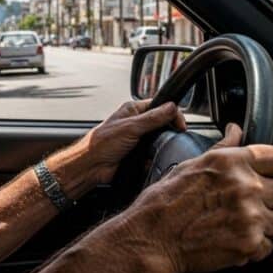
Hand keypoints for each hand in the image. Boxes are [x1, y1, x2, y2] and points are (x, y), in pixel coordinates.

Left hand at [51, 101, 185, 193]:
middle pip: (161, 123)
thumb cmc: (102, 143)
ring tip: (160, 149)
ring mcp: (137, 138)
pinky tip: (151, 160)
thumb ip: (153, 118)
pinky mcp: (137, 153)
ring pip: (158, 140)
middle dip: (168, 131)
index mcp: (133, 110)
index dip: (172, 113)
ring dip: (160, 146)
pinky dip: (154, 157)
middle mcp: (136, 122)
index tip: (180, 125)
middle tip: (175, 137)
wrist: (91, 166)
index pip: (160, 106)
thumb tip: (172, 108)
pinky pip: (153, 153)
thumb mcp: (131, 127)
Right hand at [121, 123, 272, 272]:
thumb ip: (223, 148)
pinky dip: (254, 247)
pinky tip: (233, 239)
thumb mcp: (193, 164)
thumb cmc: (165, 202)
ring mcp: (250, 215)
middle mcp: (245, 185)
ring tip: (239, 225)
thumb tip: (236, 131)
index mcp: (232, 162)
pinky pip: (268, 247)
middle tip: (256, 207)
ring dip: (265, 227)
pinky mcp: (249, 243)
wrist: (152, 237)